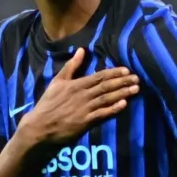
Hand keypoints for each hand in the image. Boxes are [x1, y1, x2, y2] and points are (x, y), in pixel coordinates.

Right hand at [20, 48, 138, 146]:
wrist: (40, 126)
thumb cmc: (48, 104)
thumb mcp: (57, 82)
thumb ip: (71, 66)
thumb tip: (81, 50)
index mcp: (77, 84)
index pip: (99, 76)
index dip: (114, 73)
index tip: (127, 70)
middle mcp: (83, 95)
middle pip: (106, 86)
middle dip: (122, 82)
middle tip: (137, 79)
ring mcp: (85, 109)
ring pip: (107, 99)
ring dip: (122, 93)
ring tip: (135, 89)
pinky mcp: (85, 122)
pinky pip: (102, 114)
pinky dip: (113, 109)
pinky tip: (124, 105)